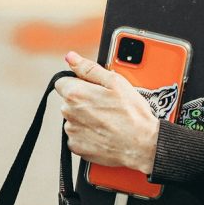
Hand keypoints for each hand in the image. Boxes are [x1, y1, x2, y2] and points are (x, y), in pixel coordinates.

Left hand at [55, 51, 160, 174]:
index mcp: (76, 94)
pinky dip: (87, 133)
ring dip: (85, 117)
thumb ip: (89, 68)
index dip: (78, 82)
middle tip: (106, 104)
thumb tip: (71, 57)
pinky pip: (77, 134)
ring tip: (107, 119)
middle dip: (83, 100)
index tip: (93, 87)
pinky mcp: (76, 147)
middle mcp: (69, 113)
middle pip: (69, 100)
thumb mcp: (116, 82)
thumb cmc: (132, 113)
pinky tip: (103, 131)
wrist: (141, 144)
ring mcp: (71, 132)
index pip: (62, 82)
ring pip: (74, 117)